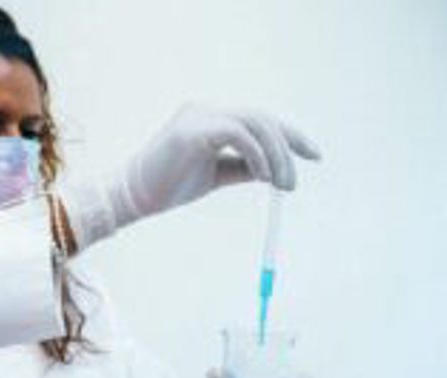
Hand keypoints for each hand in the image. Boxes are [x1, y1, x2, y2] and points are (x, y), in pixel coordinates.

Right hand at [59, 103, 321, 250]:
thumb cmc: (167, 187)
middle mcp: (206, 110)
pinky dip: (257, 155)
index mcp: (210, 119)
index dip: (291, 136)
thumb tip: (274, 172)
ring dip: (276, 155)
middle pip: (263, 118)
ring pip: (256, 123)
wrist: (132, 197)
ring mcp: (199, 116)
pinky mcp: (194, 129)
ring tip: (282, 184)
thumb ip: (242, 168)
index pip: (260, 120)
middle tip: (295, 182)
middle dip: (290, 146)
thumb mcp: (215, 176)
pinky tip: (263, 176)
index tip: (313, 156)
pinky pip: (239, 134)